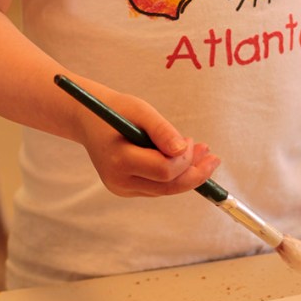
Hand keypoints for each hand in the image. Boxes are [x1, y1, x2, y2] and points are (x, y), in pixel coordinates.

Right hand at [75, 89, 220, 196]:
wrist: (88, 119)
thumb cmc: (115, 110)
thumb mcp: (140, 110)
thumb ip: (161, 129)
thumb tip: (183, 149)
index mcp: (119, 160)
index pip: (164, 170)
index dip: (185, 158)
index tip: (192, 139)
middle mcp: (119, 181)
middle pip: (168, 187)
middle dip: (194, 172)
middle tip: (212, 156)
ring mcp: (122, 188)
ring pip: (166, 189)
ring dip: (187, 173)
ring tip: (204, 153)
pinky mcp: (126, 189)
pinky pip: (158, 187)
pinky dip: (174, 175)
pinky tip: (184, 158)